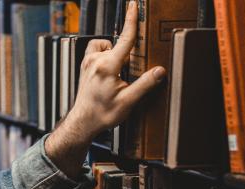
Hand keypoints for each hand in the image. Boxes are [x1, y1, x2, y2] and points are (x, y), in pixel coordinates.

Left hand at [45, 0, 164, 177]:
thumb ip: (145, 84)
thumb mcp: (129, 101)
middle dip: (128, 58)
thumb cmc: (104, 113)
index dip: (132, 20)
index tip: (134, 5)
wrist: (84, 121)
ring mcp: (88, 61)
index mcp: (107, 67)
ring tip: (117, 75)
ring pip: (108, 47)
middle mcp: (95, 60)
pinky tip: (109, 71)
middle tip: (126, 79)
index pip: (125, 39)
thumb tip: (160, 71)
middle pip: (120, 47)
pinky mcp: (85, 64)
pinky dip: (106, 55)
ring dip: (116, 55)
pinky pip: (98, 50)